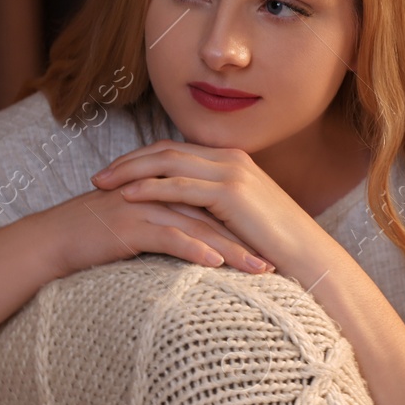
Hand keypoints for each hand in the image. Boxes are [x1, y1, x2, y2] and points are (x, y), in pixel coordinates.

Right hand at [38, 182, 274, 279]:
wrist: (52, 239)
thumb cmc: (95, 239)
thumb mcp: (139, 230)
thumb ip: (169, 230)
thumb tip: (199, 248)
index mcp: (166, 192)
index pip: (214, 208)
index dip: (242, 228)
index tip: (270, 249)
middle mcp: (160, 194)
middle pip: (214, 216)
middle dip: (247, 239)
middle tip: (276, 261)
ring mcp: (146, 207)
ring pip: (199, 227)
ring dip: (231, 249)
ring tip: (258, 269)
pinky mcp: (130, 225)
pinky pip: (169, 236)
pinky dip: (194, 250)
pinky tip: (216, 264)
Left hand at [87, 140, 334, 282]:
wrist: (307, 254)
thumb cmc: (275, 245)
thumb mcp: (241, 218)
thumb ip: (215, 208)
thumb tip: (188, 218)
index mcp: (231, 160)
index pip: (175, 150)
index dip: (141, 160)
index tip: (113, 173)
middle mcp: (229, 158)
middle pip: (165, 150)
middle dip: (127, 162)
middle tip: (97, 177)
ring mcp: (230, 172)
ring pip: (168, 163)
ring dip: (130, 172)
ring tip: (102, 185)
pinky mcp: (230, 192)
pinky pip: (180, 185)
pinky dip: (151, 187)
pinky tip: (128, 196)